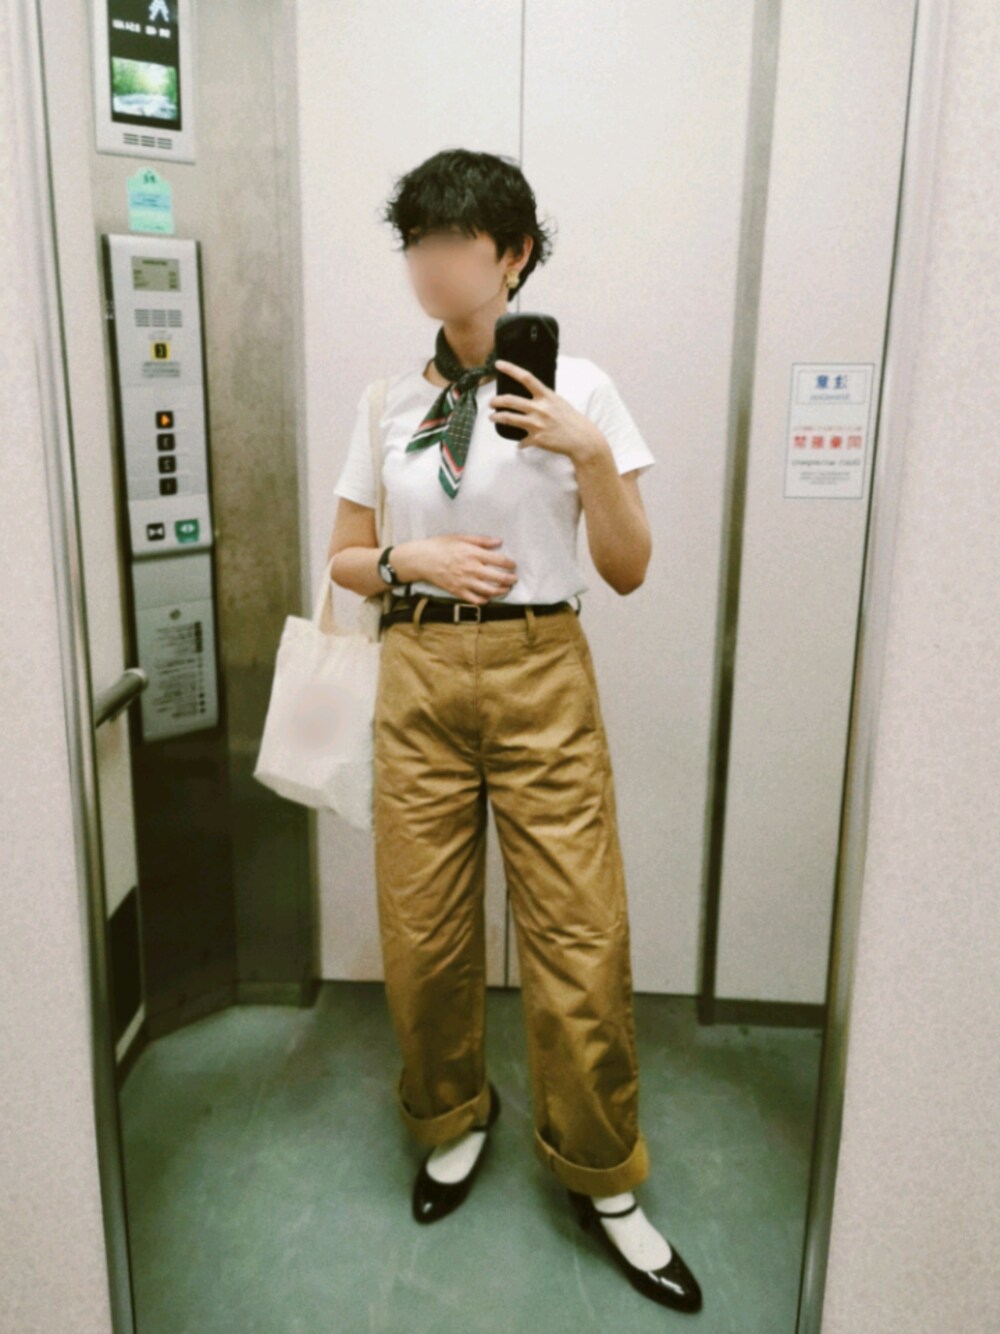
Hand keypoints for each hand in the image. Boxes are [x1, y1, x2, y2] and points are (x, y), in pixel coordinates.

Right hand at [420, 534, 517, 604]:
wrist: (421, 560)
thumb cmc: (440, 546)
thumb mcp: (461, 537)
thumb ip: (481, 541)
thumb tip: (499, 542)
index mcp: (473, 553)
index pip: (499, 560)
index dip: (510, 564)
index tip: (513, 565)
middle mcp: (471, 569)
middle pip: (498, 578)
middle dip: (510, 579)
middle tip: (514, 579)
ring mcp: (465, 582)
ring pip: (489, 591)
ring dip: (501, 591)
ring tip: (505, 589)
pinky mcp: (457, 591)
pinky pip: (475, 600)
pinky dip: (485, 600)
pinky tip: (488, 597)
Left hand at [488, 359, 605, 461]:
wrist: (582, 440)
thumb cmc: (572, 420)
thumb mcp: (559, 403)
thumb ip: (544, 399)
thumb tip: (530, 400)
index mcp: (546, 396)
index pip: (526, 378)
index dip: (510, 369)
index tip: (498, 364)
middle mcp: (539, 408)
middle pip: (510, 400)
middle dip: (496, 401)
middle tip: (491, 402)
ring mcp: (537, 424)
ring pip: (508, 418)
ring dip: (497, 417)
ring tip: (492, 417)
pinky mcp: (536, 439)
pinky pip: (522, 441)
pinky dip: (520, 444)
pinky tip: (520, 445)